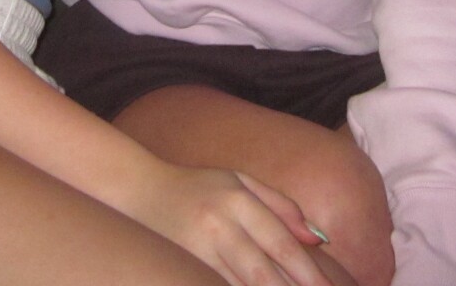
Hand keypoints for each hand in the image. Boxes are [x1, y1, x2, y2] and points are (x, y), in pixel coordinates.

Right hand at [128, 162, 334, 285]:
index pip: (280, 244)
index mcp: (238, 199)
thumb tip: (317, 239)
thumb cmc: (197, 186)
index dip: (308, 273)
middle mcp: (219, 225)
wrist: (138, 190)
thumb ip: (281, 206)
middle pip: (263, 272)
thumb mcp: (240, 181)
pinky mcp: (181, 266)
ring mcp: (197, 250)